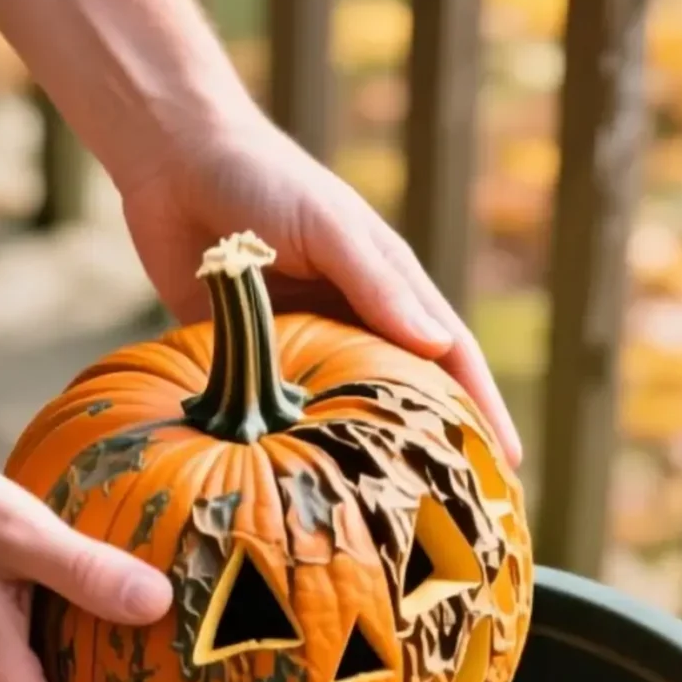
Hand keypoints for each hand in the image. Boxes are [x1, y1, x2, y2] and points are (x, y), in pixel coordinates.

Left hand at [0, 0, 523, 463]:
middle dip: (435, 451)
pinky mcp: (249, 360)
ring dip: (364, 463)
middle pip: (404, 398)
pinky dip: (291, 452)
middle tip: (461, 512)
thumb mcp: (329, 226)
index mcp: (389, 289)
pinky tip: (296, 496)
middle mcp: (354, 323)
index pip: (452, 360)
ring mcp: (304, 346)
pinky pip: (276, 415)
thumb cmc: (263, 178)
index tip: (509, 467)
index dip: (483, 412)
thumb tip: (439, 349)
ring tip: (387, 522)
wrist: (173, 159)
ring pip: (343, 416)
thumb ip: (378, 283)